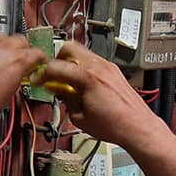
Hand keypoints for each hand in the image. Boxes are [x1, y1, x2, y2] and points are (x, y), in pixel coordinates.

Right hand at [31, 41, 156, 146]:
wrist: (137, 127)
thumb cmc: (114, 126)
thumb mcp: (79, 117)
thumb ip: (66, 99)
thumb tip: (58, 90)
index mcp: (87, 76)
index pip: (55, 67)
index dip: (41, 74)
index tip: (37, 80)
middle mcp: (99, 66)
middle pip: (69, 48)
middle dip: (57, 59)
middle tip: (52, 75)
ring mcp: (108, 67)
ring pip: (82, 53)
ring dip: (71, 64)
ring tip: (68, 82)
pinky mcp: (114, 71)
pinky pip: (94, 62)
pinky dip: (84, 69)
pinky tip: (82, 85)